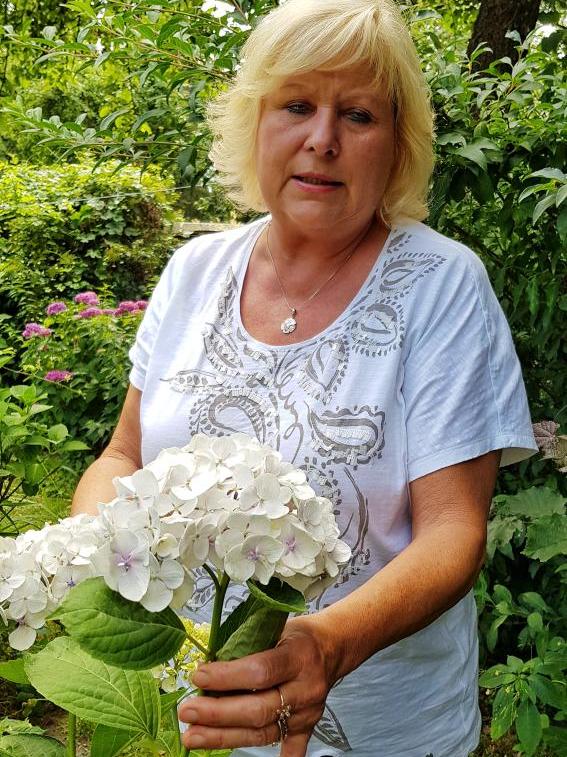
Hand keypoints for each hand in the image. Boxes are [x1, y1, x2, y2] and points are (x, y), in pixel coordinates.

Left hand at [179, 615, 335, 755]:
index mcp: (298, 656)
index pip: (259, 671)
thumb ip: (246, 645)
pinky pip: (290, 750)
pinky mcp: (307, 728)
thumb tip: (206, 667)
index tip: (198, 676)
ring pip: (263, 732)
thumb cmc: (296, 635)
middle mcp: (306, 688)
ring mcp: (307, 713)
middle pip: (259, 709)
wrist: (331, 647)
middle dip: (218, 713)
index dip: (226, 676)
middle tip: (187, 711)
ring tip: (192, 736)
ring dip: (224, 736)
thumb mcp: (275, 626)